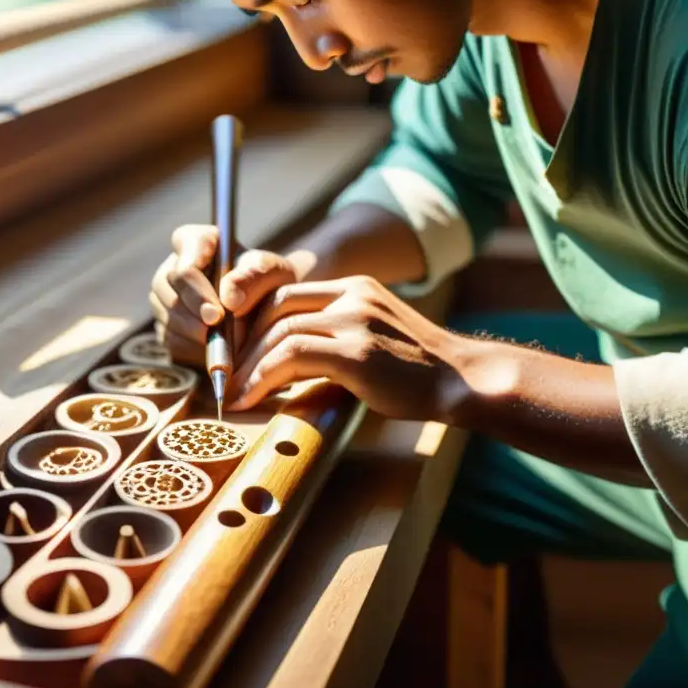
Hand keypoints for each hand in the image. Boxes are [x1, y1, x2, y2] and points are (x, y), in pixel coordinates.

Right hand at [149, 224, 300, 365]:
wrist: (267, 314)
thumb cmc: (269, 284)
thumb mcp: (272, 273)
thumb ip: (253, 278)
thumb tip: (229, 300)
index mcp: (197, 241)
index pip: (183, 252)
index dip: (194, 284)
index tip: (217, 312)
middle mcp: (173, 267)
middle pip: (168, 286)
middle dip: (194, 312)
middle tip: (218, 331)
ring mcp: (165, 298)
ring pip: (168, 315)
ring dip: (196, 333)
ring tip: (226, 342)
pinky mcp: (166, 326)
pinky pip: (171, 340)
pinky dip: (193, 349)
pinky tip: (216, 349)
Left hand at [227, 275, 468, 420]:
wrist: (461, 381)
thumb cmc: (417, 372)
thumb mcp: (374, 338)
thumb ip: (335, 337)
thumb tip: (285, 361)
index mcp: (355, 288)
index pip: (286, 292)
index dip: (253, 321)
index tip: (237, 351)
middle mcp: (352, 296)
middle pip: (275, 306)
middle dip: (242, 342)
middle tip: (226, 374)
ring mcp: (355, 321)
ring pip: (278, 331)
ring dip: (247, 365)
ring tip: (232, 392)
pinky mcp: (356, 352)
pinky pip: (290, 356)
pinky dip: (261, 378)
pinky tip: (250, 399)